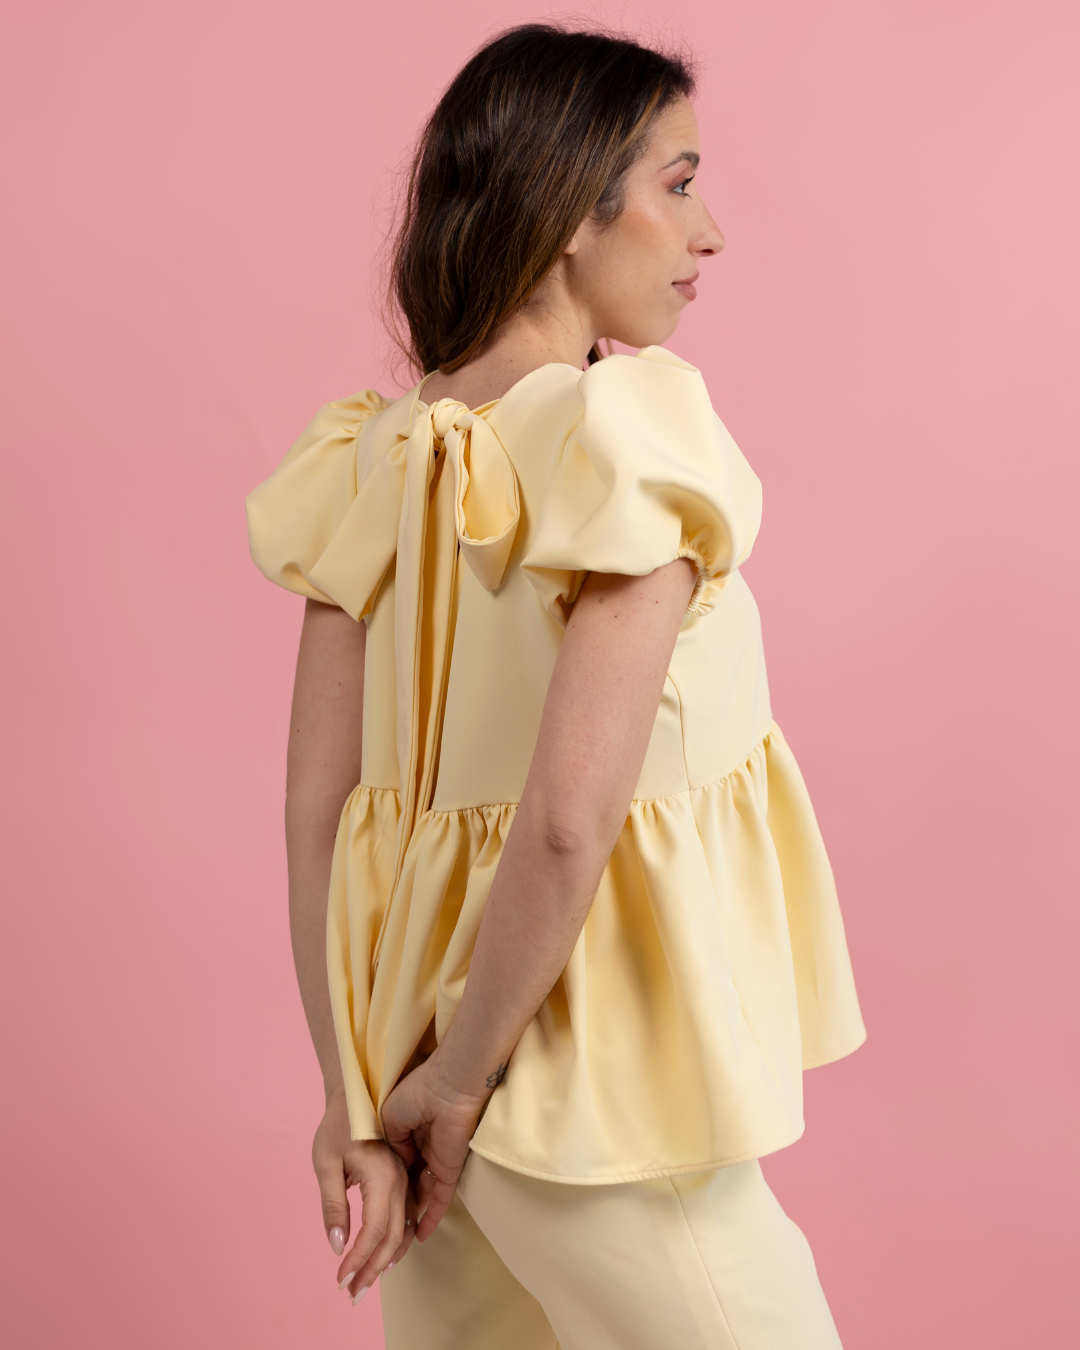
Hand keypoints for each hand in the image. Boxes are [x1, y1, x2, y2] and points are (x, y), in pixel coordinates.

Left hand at [313, 1092, 417, 1302]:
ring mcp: (406, 1179)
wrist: (356, 1094)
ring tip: (366, 1282)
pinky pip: (407, 1217)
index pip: (373, 1231)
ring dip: (386, 1261)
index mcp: (381, 1175)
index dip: (358, 1260)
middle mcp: (400, 1180)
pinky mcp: (405, 1178)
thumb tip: (338, 1246)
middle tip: (352, 1293)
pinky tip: (385, 1257)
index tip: (340, 1279)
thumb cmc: (337, 1126)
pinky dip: (397, 1242)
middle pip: (393, 1237)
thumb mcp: (325, 1163)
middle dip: (372, 1270)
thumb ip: (332, 1206)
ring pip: (403, 1230)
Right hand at [381, 1051, 487, 1241]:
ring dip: (410, 1221)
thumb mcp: (390, 1118)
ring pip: (422, 1199)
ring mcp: (436, 1164)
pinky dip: (431, 1218)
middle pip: (407, 1191)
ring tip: (392, 1243)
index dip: (383, 1188)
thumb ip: (390, 1143)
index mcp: (406, 1138)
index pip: (394, 1171)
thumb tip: (392, 1166)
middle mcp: (421, 1154)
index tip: (366, 1208)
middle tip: (378, 1230)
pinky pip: (441, 1200)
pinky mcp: (448, 1170)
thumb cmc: (415, 1094)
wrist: (444, 1086)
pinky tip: (419, 1237)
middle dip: (394, 1212)